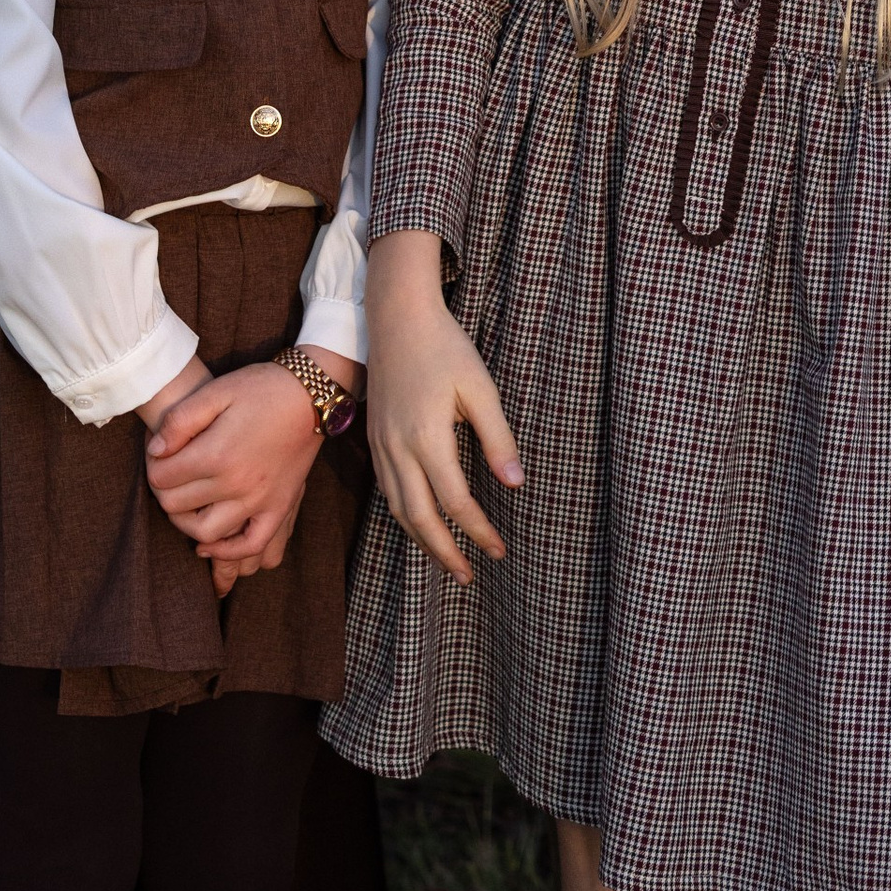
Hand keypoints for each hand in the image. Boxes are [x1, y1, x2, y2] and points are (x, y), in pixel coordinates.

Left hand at [143, 355, 333, 595]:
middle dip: (163, 491)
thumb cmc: (259, 388)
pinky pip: (251, 545)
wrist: (309, 395)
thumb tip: (154, 451)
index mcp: (216, 453)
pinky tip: (210, 544)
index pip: (162, 478)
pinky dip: (228, 551)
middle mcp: (236, 484)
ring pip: (207, 533)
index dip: (153, 466)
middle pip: (178, 506)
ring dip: (186, 523)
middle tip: (166, 475)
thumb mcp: (216, 391)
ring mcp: (259, 500)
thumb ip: (180, 421)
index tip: (157, 454)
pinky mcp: (279, 508)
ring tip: (183, 504)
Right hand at [363, 231, 521, 587]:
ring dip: (421, 540)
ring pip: (397, 508)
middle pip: (419, 518)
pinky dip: (404, 514)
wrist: (396, 314)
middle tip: (468, 577)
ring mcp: (381, 444)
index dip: (480, 531)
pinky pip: (386, 490)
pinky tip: (420, 521)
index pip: (456, 502)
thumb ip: (498, 437)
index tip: (500, 551)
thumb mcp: (480, 387)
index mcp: (427, 437)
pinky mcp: (374, 436)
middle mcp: (398, 448)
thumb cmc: (445, 346)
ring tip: (446, 560)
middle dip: (445, 553)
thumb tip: (516, 484)